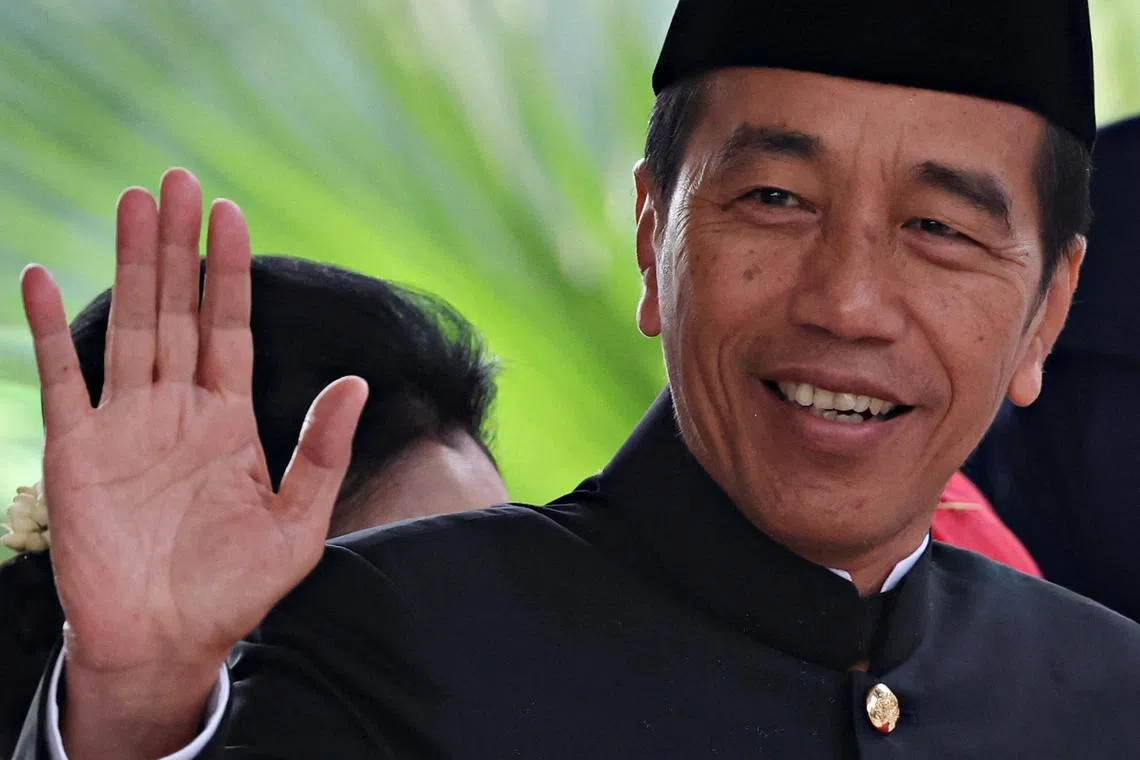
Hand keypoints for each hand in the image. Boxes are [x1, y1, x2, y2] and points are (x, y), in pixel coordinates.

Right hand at [20, 169, 367, 749]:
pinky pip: (61, 378)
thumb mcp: (298, 523)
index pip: (231, 328)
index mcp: (229, 421)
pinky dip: (50, 328)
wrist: (168, 641)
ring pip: (129, 326)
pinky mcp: (78, 451)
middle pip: (178, 310)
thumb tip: (357, 381)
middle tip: (175, 179)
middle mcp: (177, 411)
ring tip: (131, 202)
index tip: (231, 213)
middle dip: (177, 246)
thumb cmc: (235, 589)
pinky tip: (42, 274)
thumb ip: (322, 451)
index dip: (229, 272)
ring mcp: (126, 425)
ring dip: (130, 265)